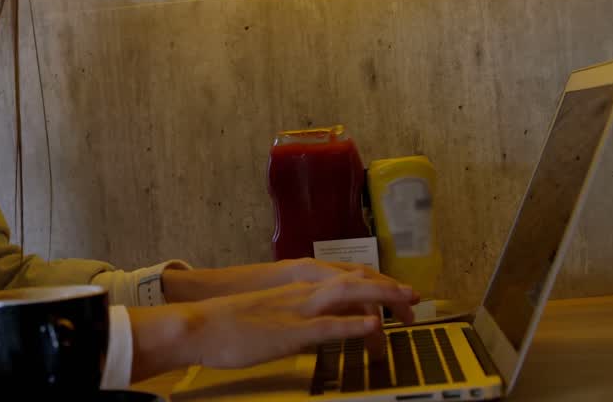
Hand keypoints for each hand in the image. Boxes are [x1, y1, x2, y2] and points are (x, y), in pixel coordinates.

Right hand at [128, 271, 417, 380]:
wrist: (197, 325)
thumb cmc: (225, 325)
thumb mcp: (264, 315)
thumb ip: (288, 315)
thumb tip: (306, 326)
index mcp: (294, 289)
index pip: (343, 281)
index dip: (374, 285)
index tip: (396, 295)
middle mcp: (299, 293)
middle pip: (353, 282)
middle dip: (387, 288)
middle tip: (415, 297)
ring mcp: (295, 310)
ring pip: (346, 295)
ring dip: (381, 297)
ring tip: (408, 301)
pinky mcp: (289, 331)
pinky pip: (327, 326)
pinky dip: (353, 323)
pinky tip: (373, 324)